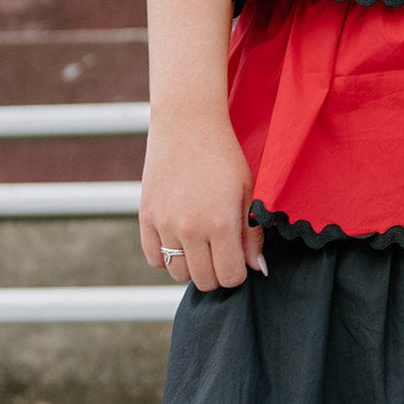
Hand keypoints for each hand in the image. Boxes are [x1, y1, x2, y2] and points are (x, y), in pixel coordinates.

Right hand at [138, 110, 265, 291]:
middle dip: (217, 272)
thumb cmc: (224, 156)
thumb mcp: (247, 191)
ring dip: (192, 267)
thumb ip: (252, 233)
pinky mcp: (146, 216)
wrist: (187, 124)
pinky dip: (166, 257)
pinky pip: (153, 258)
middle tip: (221, 252)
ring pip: (178, 273)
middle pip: (204, 280)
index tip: (239, 257)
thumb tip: (257, 268)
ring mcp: (165, 223)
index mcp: (221, 222)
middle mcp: (190, 228)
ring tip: (201, 246)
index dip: (238, 272)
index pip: (230, 276)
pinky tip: (179, 240)